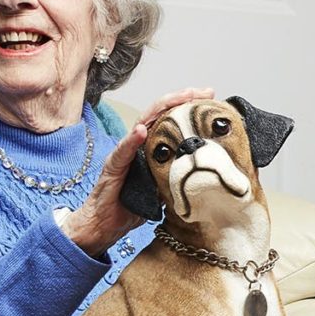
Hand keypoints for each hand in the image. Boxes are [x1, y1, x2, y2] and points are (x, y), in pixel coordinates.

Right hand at [59, 88, 212, 256]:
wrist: (104, 224)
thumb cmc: (130, 206)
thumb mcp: (164, 189)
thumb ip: (177, 176)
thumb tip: (204, 175)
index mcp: (150, 148)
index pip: (170, 120)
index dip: (188, 107)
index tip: (210, 98)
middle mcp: (137, 145)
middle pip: (159, 114)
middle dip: (181, 99)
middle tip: (202, 91)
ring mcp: (124, 153)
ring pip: (142, 123)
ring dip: (160, 109)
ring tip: (179, 98)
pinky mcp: (112, 167)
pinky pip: (123, 151)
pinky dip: (132, 140)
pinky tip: (141, 131)